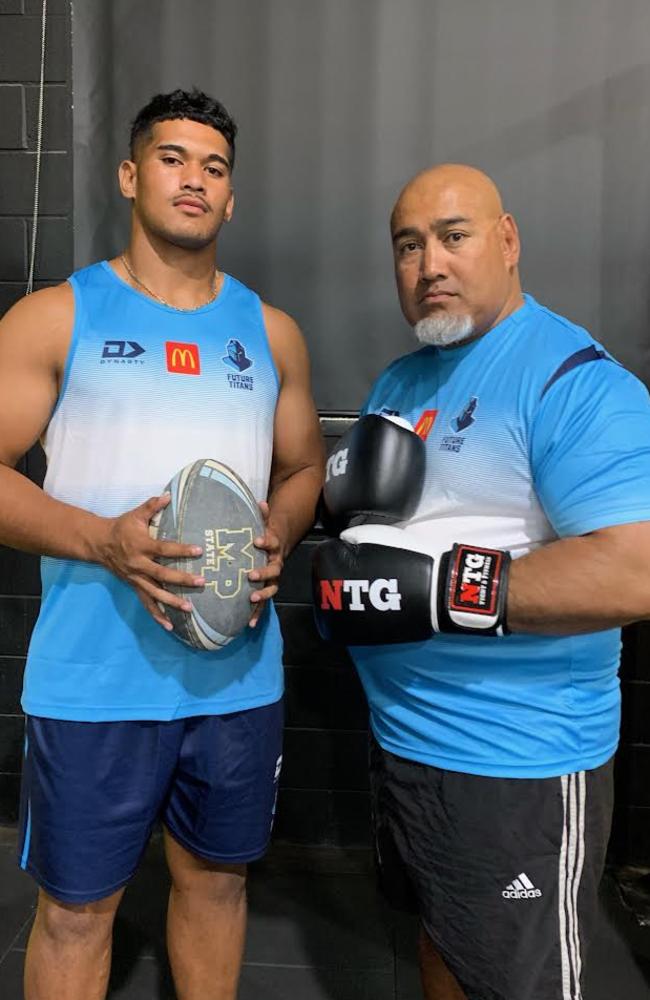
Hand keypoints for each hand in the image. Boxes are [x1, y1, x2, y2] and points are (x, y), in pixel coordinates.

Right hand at [99, 494, 205, 629]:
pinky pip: (146, 603)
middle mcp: (138, 565)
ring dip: (172, 602)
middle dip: (182, 580)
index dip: (182, 550)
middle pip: (162, 575)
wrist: (98, 544)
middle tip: (201, 582)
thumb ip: (152, 505)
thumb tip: (169, 494)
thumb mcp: (135, 514)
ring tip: (190, 609)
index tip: (199, 550)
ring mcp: (136, 578)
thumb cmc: (121, 527)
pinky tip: (170, 626)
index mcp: (141, 546)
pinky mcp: (134, 587)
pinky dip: (157, 615)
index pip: (164, 549)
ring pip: (155, 593)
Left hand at [248, 500, 284, 626]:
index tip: (256, 540)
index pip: (271, 542)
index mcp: (274, 547)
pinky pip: (263, 604)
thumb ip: (262, 514)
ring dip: (262, 595)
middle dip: (263, 573)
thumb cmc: (265, 534)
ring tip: (252, 600)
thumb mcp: (265, 523)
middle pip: (273, 570)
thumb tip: (260, 501)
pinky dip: (257, 614)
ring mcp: (272, 579)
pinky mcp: (266, 590)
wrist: (279, 546)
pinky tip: (249, 625)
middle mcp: (276, 563)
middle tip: (250, 575)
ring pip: (271, 588)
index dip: (265, 541)